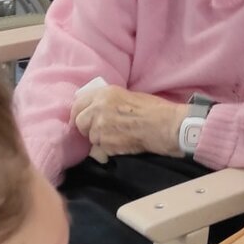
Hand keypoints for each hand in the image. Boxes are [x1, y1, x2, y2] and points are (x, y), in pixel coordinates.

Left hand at [69, 84, 186, 159]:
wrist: (165, 125)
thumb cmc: (154, 109)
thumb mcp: (128, 95)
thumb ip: (108, 101)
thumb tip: (96, 108)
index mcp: (104, 94)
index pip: (78, 103)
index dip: (79, 112)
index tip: (83, 118)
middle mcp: (99, 108)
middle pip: (80, 122)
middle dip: (87, 128)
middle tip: (101, 130)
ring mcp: (101, 127)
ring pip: (91, 138)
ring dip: (100, 139)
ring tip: (118, 137)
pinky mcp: (106, 144)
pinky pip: (100, 150)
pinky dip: (108, 150)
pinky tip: (122, 144)